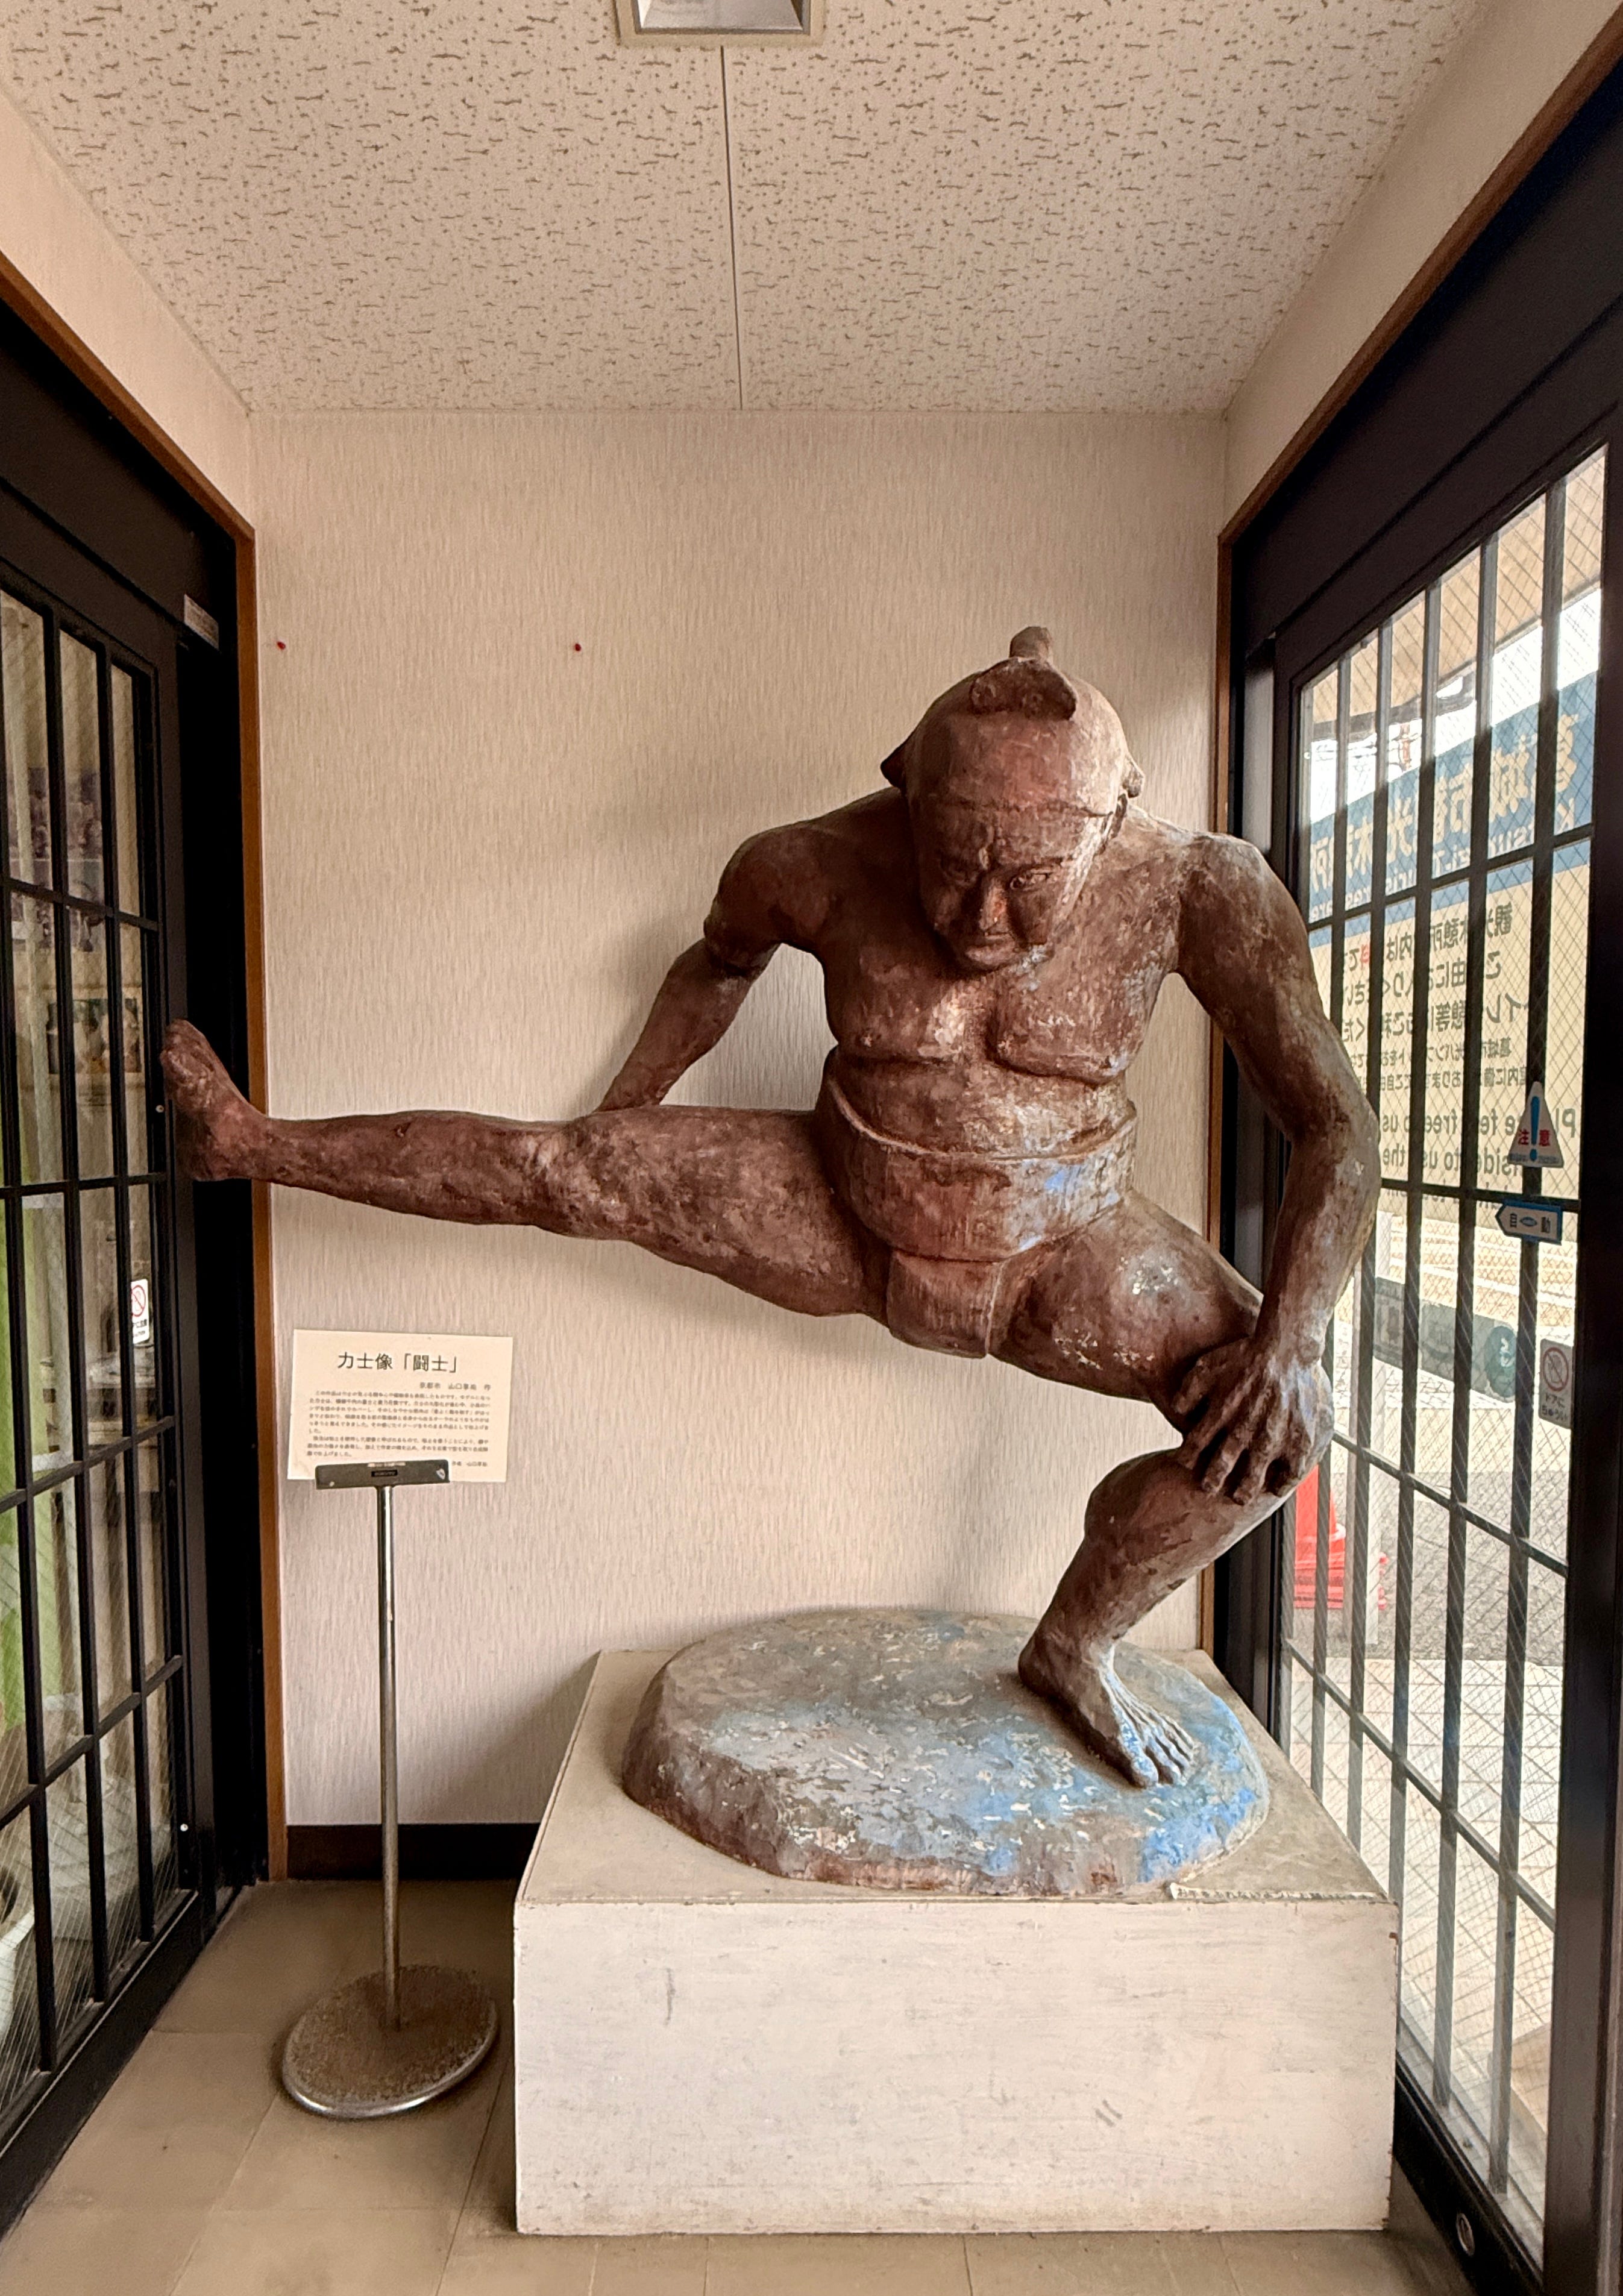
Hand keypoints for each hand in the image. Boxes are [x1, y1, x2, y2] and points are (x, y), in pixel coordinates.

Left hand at [1173, 1336, 1325, 1504]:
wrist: (1286, 1348)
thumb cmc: (1244, 1355)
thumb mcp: (1206, 1366)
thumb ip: (1188, 1390)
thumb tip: (1175, 1411)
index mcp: (1219, 1415)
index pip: (1195, 1447)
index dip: (1187, 1460)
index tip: (1185, 1466)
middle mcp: (1243, 1431)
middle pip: (1221, 1469)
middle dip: (1211, 1482)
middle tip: (1208, 1489)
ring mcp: (1272, 1438)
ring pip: (1253, 1478)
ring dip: (1244, 1491)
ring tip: (1240, 1497)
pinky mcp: (1298, 1440)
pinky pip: (1289, 1474)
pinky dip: (1281, 1484)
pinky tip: (1275, 1486)